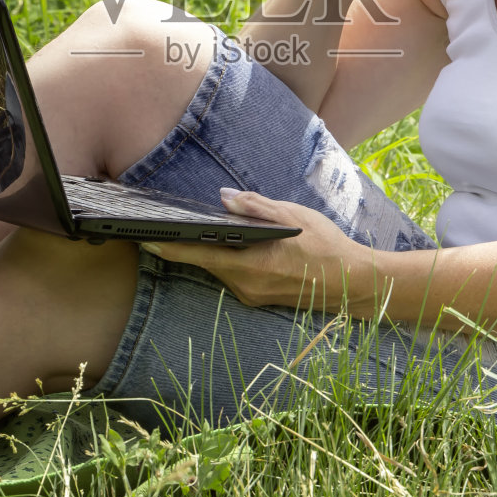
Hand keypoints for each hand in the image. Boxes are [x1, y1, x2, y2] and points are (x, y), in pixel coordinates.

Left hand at [143, 189, 374, 312]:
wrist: (353, 283)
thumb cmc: (325, 246)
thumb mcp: (292, 217)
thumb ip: (256, 207)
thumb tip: (224, 199)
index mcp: (250, 265)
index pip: (197, 255)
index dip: (167, 246)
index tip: (143, 238)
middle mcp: (245, 286)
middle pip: (204, 262)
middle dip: (185, 245)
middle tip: (163, 225)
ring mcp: (251, 295)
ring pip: (218, 268)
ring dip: (208, 250)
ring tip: (194, 230)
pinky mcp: (258, 297)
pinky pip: (232, 275)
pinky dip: (226, 259)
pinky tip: (230, 244)